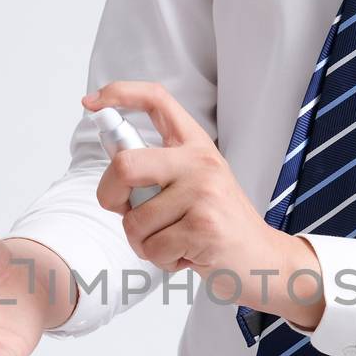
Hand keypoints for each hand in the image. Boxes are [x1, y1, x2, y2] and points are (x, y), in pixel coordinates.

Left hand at [85, 81, 325, 328]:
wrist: (263, 259)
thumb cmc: (219, 224)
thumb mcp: (195, 185)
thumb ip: (158, 173)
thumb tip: (113, 173)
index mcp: (195, 145)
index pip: (157, 100)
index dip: (120, 94)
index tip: (92, 103)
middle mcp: (200, 161)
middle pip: (125, 165)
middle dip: (109, 195)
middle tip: (124, 212)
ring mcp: (204, 192)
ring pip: (134, 221)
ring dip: (144, 243)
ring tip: (175, 242)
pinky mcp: (204, 227)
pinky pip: (153, 248)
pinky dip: (162, 261)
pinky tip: (187, 255)